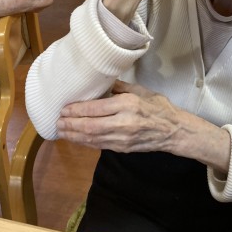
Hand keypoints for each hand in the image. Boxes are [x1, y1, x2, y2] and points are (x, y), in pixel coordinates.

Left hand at [57, 80, 180, 152]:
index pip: (95, 109)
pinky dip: (84, 142)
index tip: (64, 108)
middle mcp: (123, 123)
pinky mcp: (122, 148)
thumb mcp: (140, 91)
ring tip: (61, 130)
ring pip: (91, 139)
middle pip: (89, 126)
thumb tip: (100, 83)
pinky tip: (76, 138)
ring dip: (73, 135)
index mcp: (127, 105)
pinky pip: (98, 145)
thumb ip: (119, 87)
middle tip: (58, 121)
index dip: (76, 110)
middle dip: (70, 124)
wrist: (173, 130)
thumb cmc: (158, 106)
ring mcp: (122, 138)